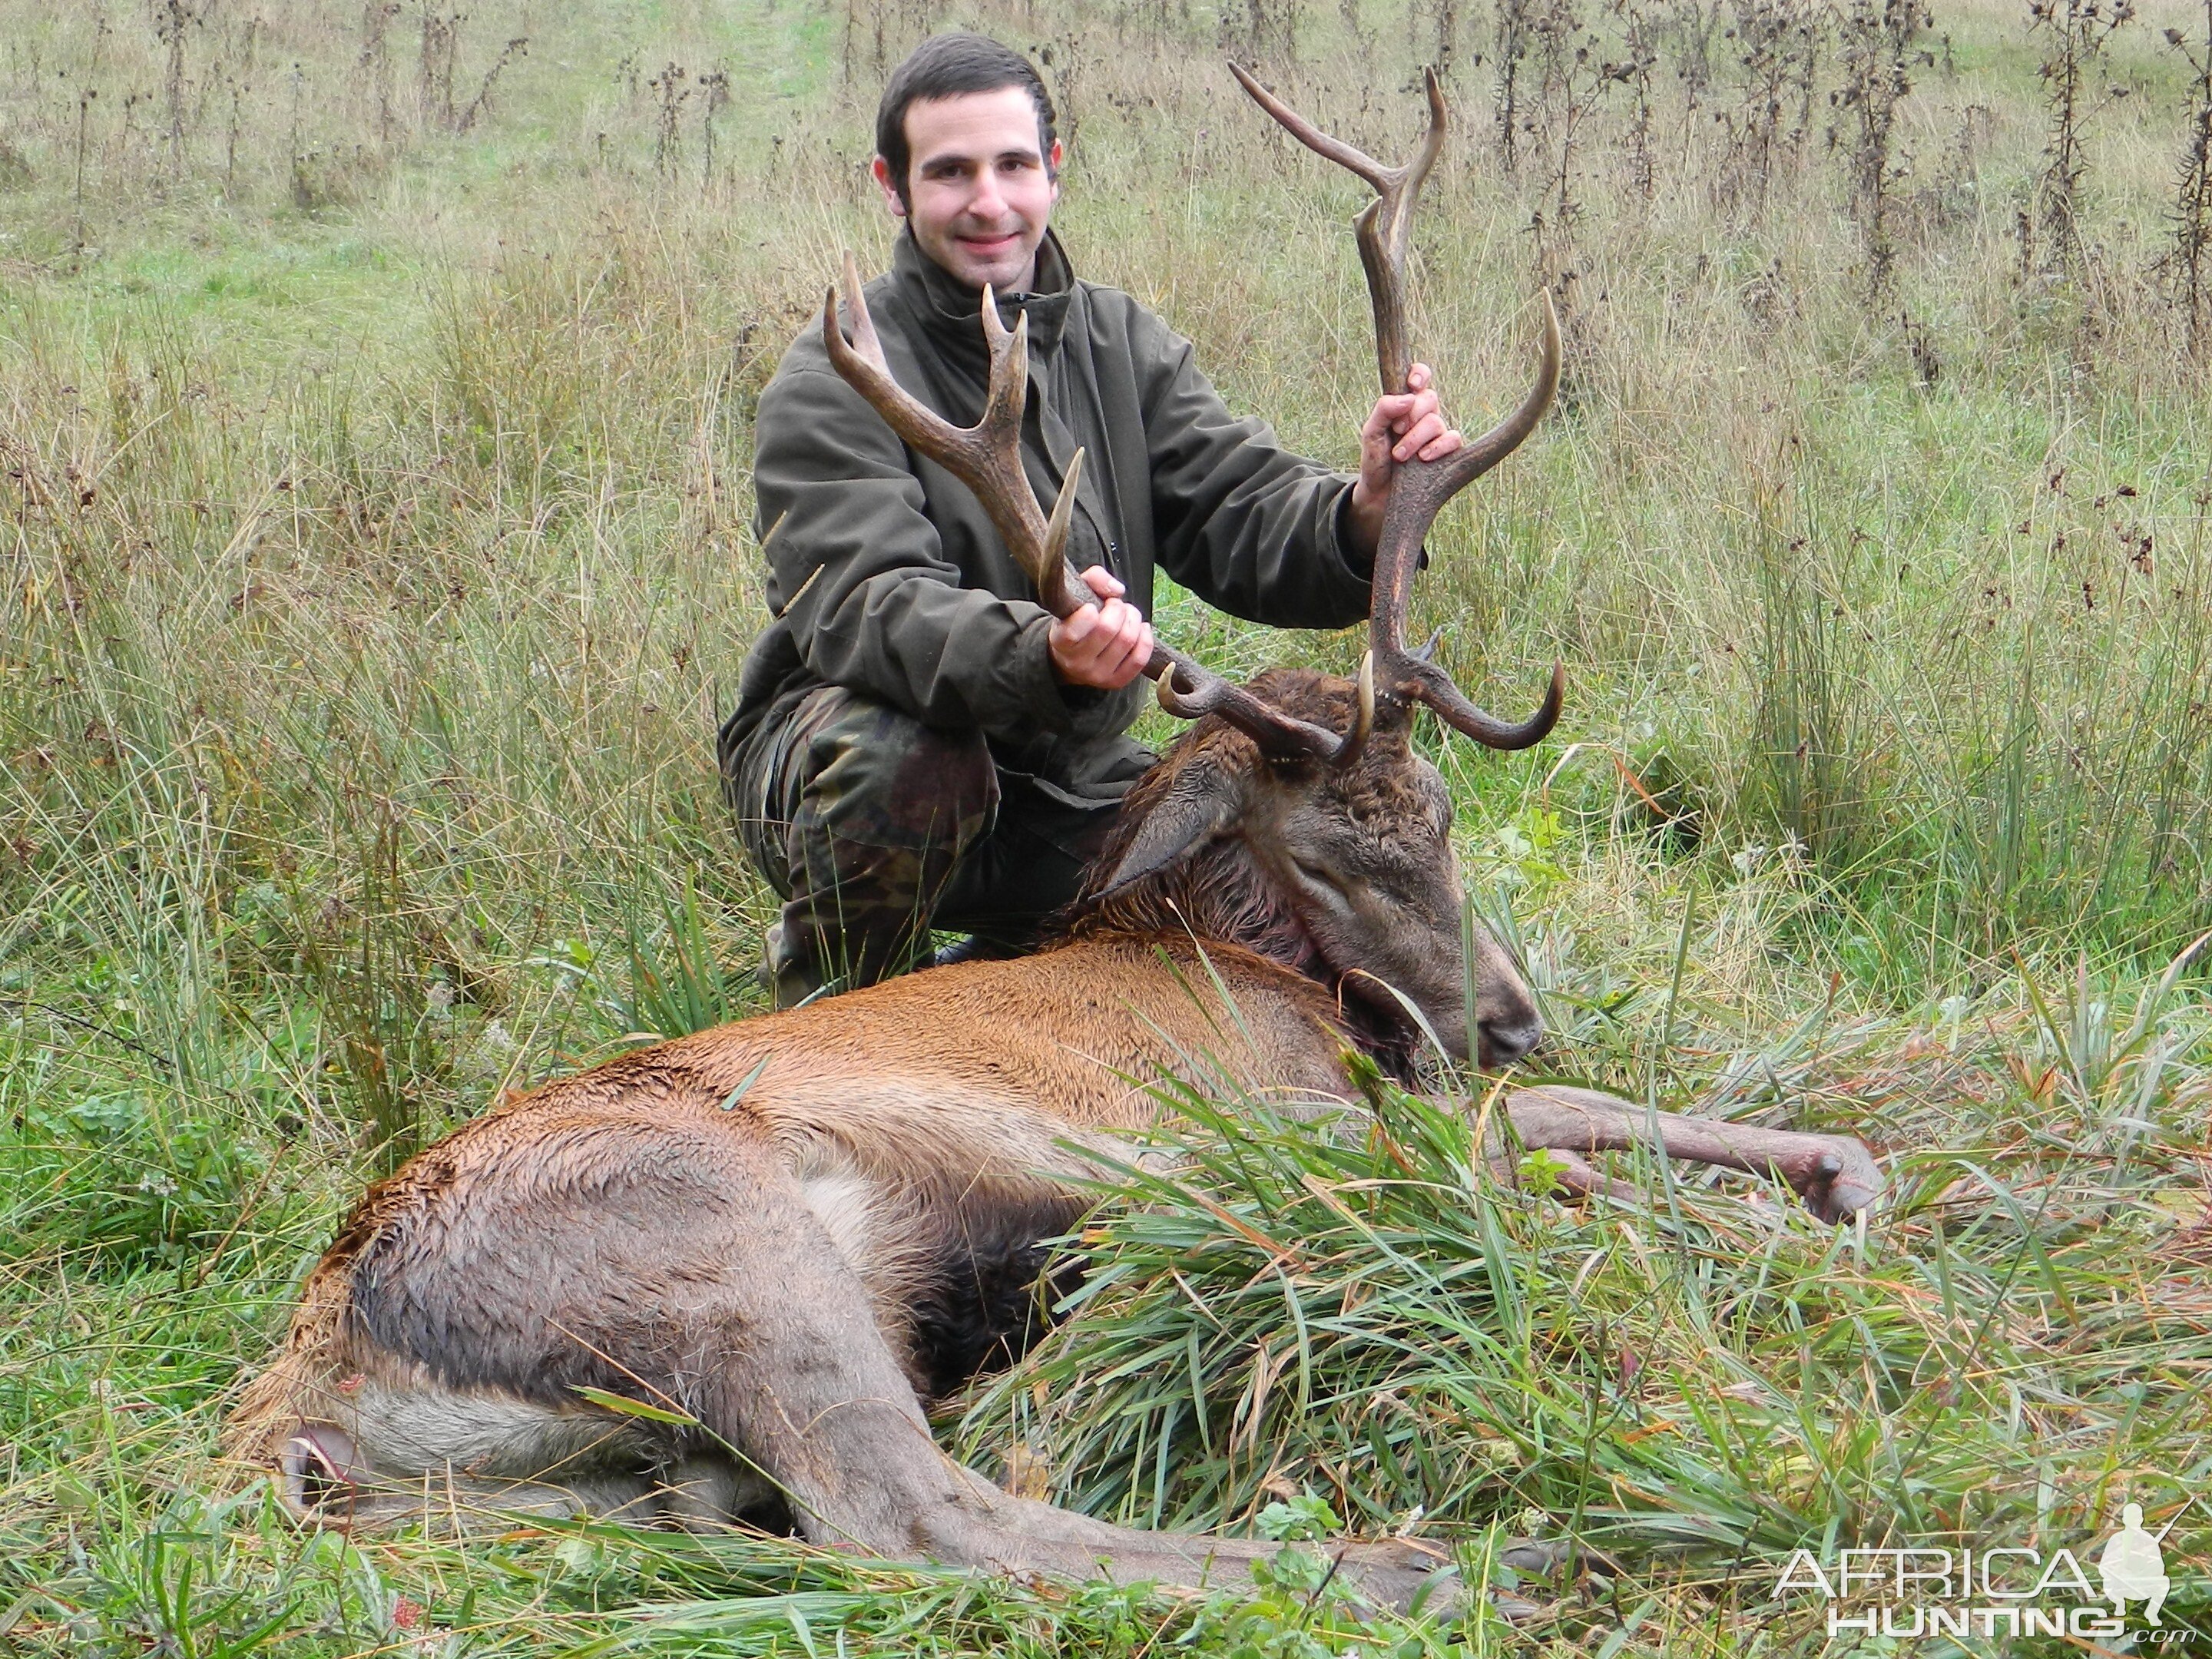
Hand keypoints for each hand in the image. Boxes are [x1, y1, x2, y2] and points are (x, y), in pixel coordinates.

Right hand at [1048, 565, 1155, 690]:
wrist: (1071, 657)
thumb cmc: (1075, 619)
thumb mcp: (1076, 594)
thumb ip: (1094, 579)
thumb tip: (1118, 590)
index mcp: (1060, 641)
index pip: (1074, 631)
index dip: (1088, 613)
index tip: (1092, 605)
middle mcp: (1077, 662)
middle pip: (1108, 629)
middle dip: (1118, 608)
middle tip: (1115, 605)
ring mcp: (1097, 675)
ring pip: (1127, 641)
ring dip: (1133, 619)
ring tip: (1127, 614)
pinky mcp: (1115, 681)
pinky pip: (1139, 659)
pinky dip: (1145, 638)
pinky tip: (1140, 628)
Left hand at [1345, 361, 1462, 557]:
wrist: (1379, 493)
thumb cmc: (1376, 460)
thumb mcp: (1370, 433)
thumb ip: (1383, 410)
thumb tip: (1407, 397)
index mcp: (1406, 403)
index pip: (1420, 376)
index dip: (1420, 375)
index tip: (1412, 385)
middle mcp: (1424, 414)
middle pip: (1429, 399)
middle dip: (1411, 416)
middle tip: (1396, 432)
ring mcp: (1438, 433)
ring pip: (1437, 421)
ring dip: (1416, 438)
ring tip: (1400, 455)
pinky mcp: (1448, 452)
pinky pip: (1453, 439)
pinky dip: (1437, 447)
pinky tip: (1423, 458)